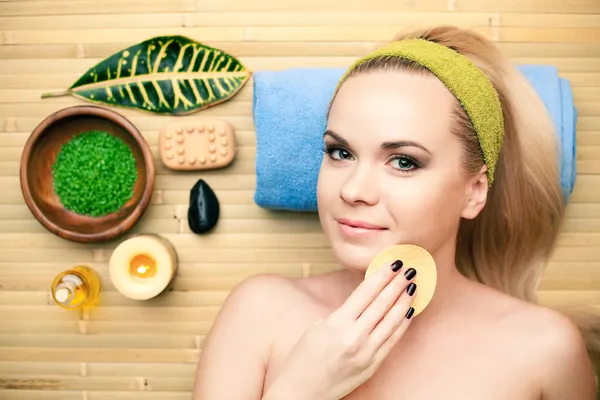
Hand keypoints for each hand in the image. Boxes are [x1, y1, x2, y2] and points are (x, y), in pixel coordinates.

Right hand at [262, 261, 416, 399]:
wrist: (302, 393)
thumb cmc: (303, 359)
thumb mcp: (317, 328)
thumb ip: (341, 315)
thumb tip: (361, 303)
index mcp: (337, 323)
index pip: (365, 293)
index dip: (381, 276)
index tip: (393, 263)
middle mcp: (354, 337)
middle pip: (382, 304)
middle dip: (397, 284)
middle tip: (409, 269)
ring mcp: (366, 353)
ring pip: (391, 321)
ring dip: (404, 301)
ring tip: (413, 286)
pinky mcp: (372, 366)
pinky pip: (392, 340)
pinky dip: (402, 324)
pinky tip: (408, 311)